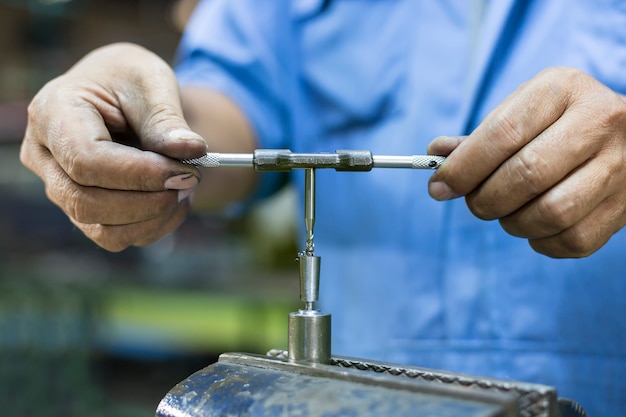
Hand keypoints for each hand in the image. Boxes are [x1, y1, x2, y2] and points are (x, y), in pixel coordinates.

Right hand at [20, 43, 207, 250]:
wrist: (120, 94)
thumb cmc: (131, 81)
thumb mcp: (152, 82)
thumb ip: (167, 118)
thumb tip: (192, 150)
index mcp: (52, 113)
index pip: (85, 160)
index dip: (139, 174)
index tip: (186, 171)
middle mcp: (44, 156)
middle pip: (87, 202)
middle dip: (149, 200)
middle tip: (193, 179)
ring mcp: (60, 189)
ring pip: (102, 229)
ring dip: (155, 217)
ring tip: (187, 186)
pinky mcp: (82, 211)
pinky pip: (116, 237)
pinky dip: (154, 226)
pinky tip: (176, 201)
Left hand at [428, 67, 625, 257]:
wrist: (624, 137)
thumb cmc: (557, 124)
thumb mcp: (522, 112)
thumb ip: (480, 138)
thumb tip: (436, 157)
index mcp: (562, 89)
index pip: (503, 133)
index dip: (464, 167)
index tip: (439, 187)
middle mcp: (599, 122)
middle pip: (526, 175)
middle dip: (484, 199)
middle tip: (474, 202)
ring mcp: (620, 165)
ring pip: (551, 213)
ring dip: (513, 222)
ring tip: (507, 212)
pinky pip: (573, 239)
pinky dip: (541, 241)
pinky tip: (536, 225)